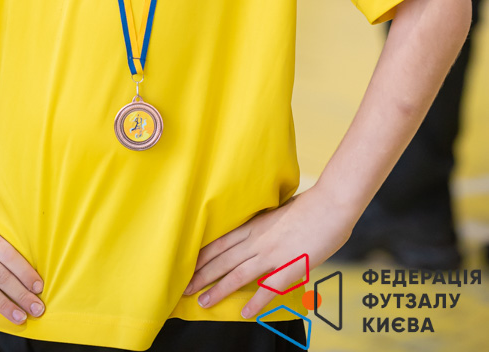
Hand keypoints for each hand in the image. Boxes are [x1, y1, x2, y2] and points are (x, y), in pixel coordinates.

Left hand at [182, 187, 352, 318]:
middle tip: (183, 288)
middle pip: (223, 259)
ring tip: (202, 302)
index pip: (221, 241)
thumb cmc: (310, 205)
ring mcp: (273, 253)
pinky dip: (257, 301)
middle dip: (202, 275)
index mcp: (255, 224)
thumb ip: (267, 225)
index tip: (187, 264)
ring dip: (219, 289)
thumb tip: (260, 231)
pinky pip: (270, 287)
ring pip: (238, 273)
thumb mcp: (280, 212)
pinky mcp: (290, 265)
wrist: (331, 202)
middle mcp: (258, 239)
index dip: (203, 255)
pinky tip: (245, 313)